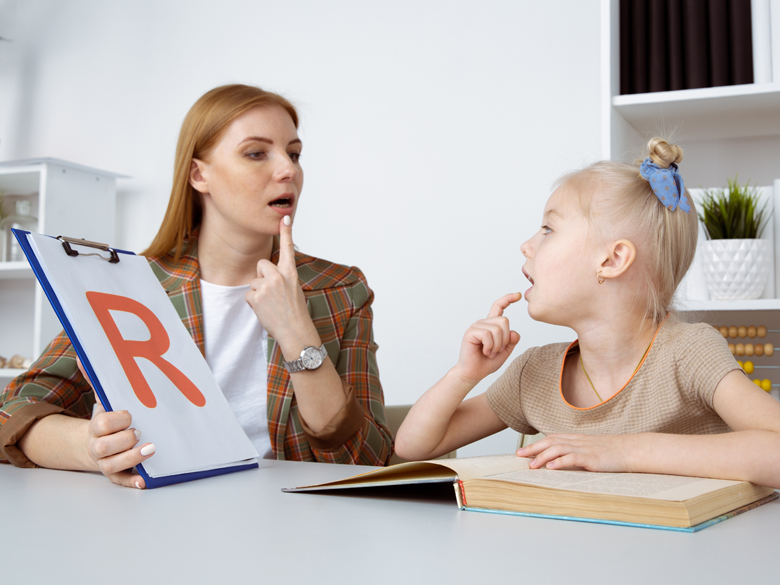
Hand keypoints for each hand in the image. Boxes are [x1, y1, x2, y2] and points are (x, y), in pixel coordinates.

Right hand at [78, 359, 153, 488]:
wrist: (93, 444)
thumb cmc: (106, 420)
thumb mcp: (103, 401)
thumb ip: (96, 380)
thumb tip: (84, 357)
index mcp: (95, 428)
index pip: (101, 424)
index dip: (116, 420)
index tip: (129, 415)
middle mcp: (97, 447)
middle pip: (103, 447)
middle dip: (123, 439)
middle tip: (139, 432)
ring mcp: (106, 462)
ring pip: (113, 465)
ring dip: (132, 458)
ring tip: (151, 449)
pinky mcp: (116, 474)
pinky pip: (121, 481)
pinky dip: (131, 481)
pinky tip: (144, 480)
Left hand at [245, 216, 319, 356]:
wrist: (296, 331)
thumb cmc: (295, 312)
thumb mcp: (294, 289)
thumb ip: (282, 278)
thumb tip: (267, 275)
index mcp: (291, 273)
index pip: (288, 248)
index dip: (286, 232)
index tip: (285, 217)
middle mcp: (279, 276)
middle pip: (261, 264)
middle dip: (262, 276)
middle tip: (272, 292)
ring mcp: (267, 286)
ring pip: (254, 281)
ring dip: (258, 293)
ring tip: (270, 305)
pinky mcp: (256, 296)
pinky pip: (249, 294)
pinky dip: (254, 303)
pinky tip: (265, 310)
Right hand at [453, 293, 521, 382]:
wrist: (474, 373)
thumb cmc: (487, 362)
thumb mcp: (505, 352)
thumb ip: (511, 342)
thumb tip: (514, 332)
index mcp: (491, 325)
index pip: (499, 307)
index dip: (508, 299)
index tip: (517, 295)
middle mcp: (483, 323)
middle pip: (504, 321)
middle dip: (505, 339)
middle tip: (497, 350)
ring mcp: (476, 326)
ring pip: (497, 329)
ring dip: (497, 345)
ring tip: (490, 352)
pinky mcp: (471, 332)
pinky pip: (488, 335)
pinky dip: (490, 346)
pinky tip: (484, 352)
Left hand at [517, 433, 630, 472]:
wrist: (631, 450)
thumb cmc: (611, 453)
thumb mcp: (590, 451)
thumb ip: (576, 454)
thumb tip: (560, 463)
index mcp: (576, 439)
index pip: (551, 438)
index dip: (536, 444)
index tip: (522, 451)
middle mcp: (577, 442)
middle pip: (550, 441)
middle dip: (533, 448)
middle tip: (518, 456)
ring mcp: (584, 449)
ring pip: (558, 449)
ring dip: (543, 456)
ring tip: (532, 465)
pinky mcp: (592, 458)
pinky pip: (573, 458)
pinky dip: (560, 462)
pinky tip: (551, 467)